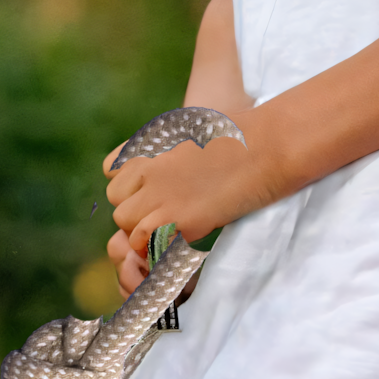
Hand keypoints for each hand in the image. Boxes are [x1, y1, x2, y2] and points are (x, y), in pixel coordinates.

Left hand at [103, 123, 276, 280]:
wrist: (267, 147)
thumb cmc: (239, 137)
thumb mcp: (190, 129)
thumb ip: (164, 150)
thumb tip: (154, 170)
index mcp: (150, 147)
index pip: (110, 172)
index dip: (130, 185)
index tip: (151, 188)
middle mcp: (148, 172)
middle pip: (117, 202)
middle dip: (135, 211)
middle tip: (166, 213)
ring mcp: (161, 197)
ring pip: (126, 226)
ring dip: (143, 232)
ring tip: (172, 229)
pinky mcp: (179, 222)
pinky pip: (146, 245)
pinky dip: (155, 249)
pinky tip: (179, 242)